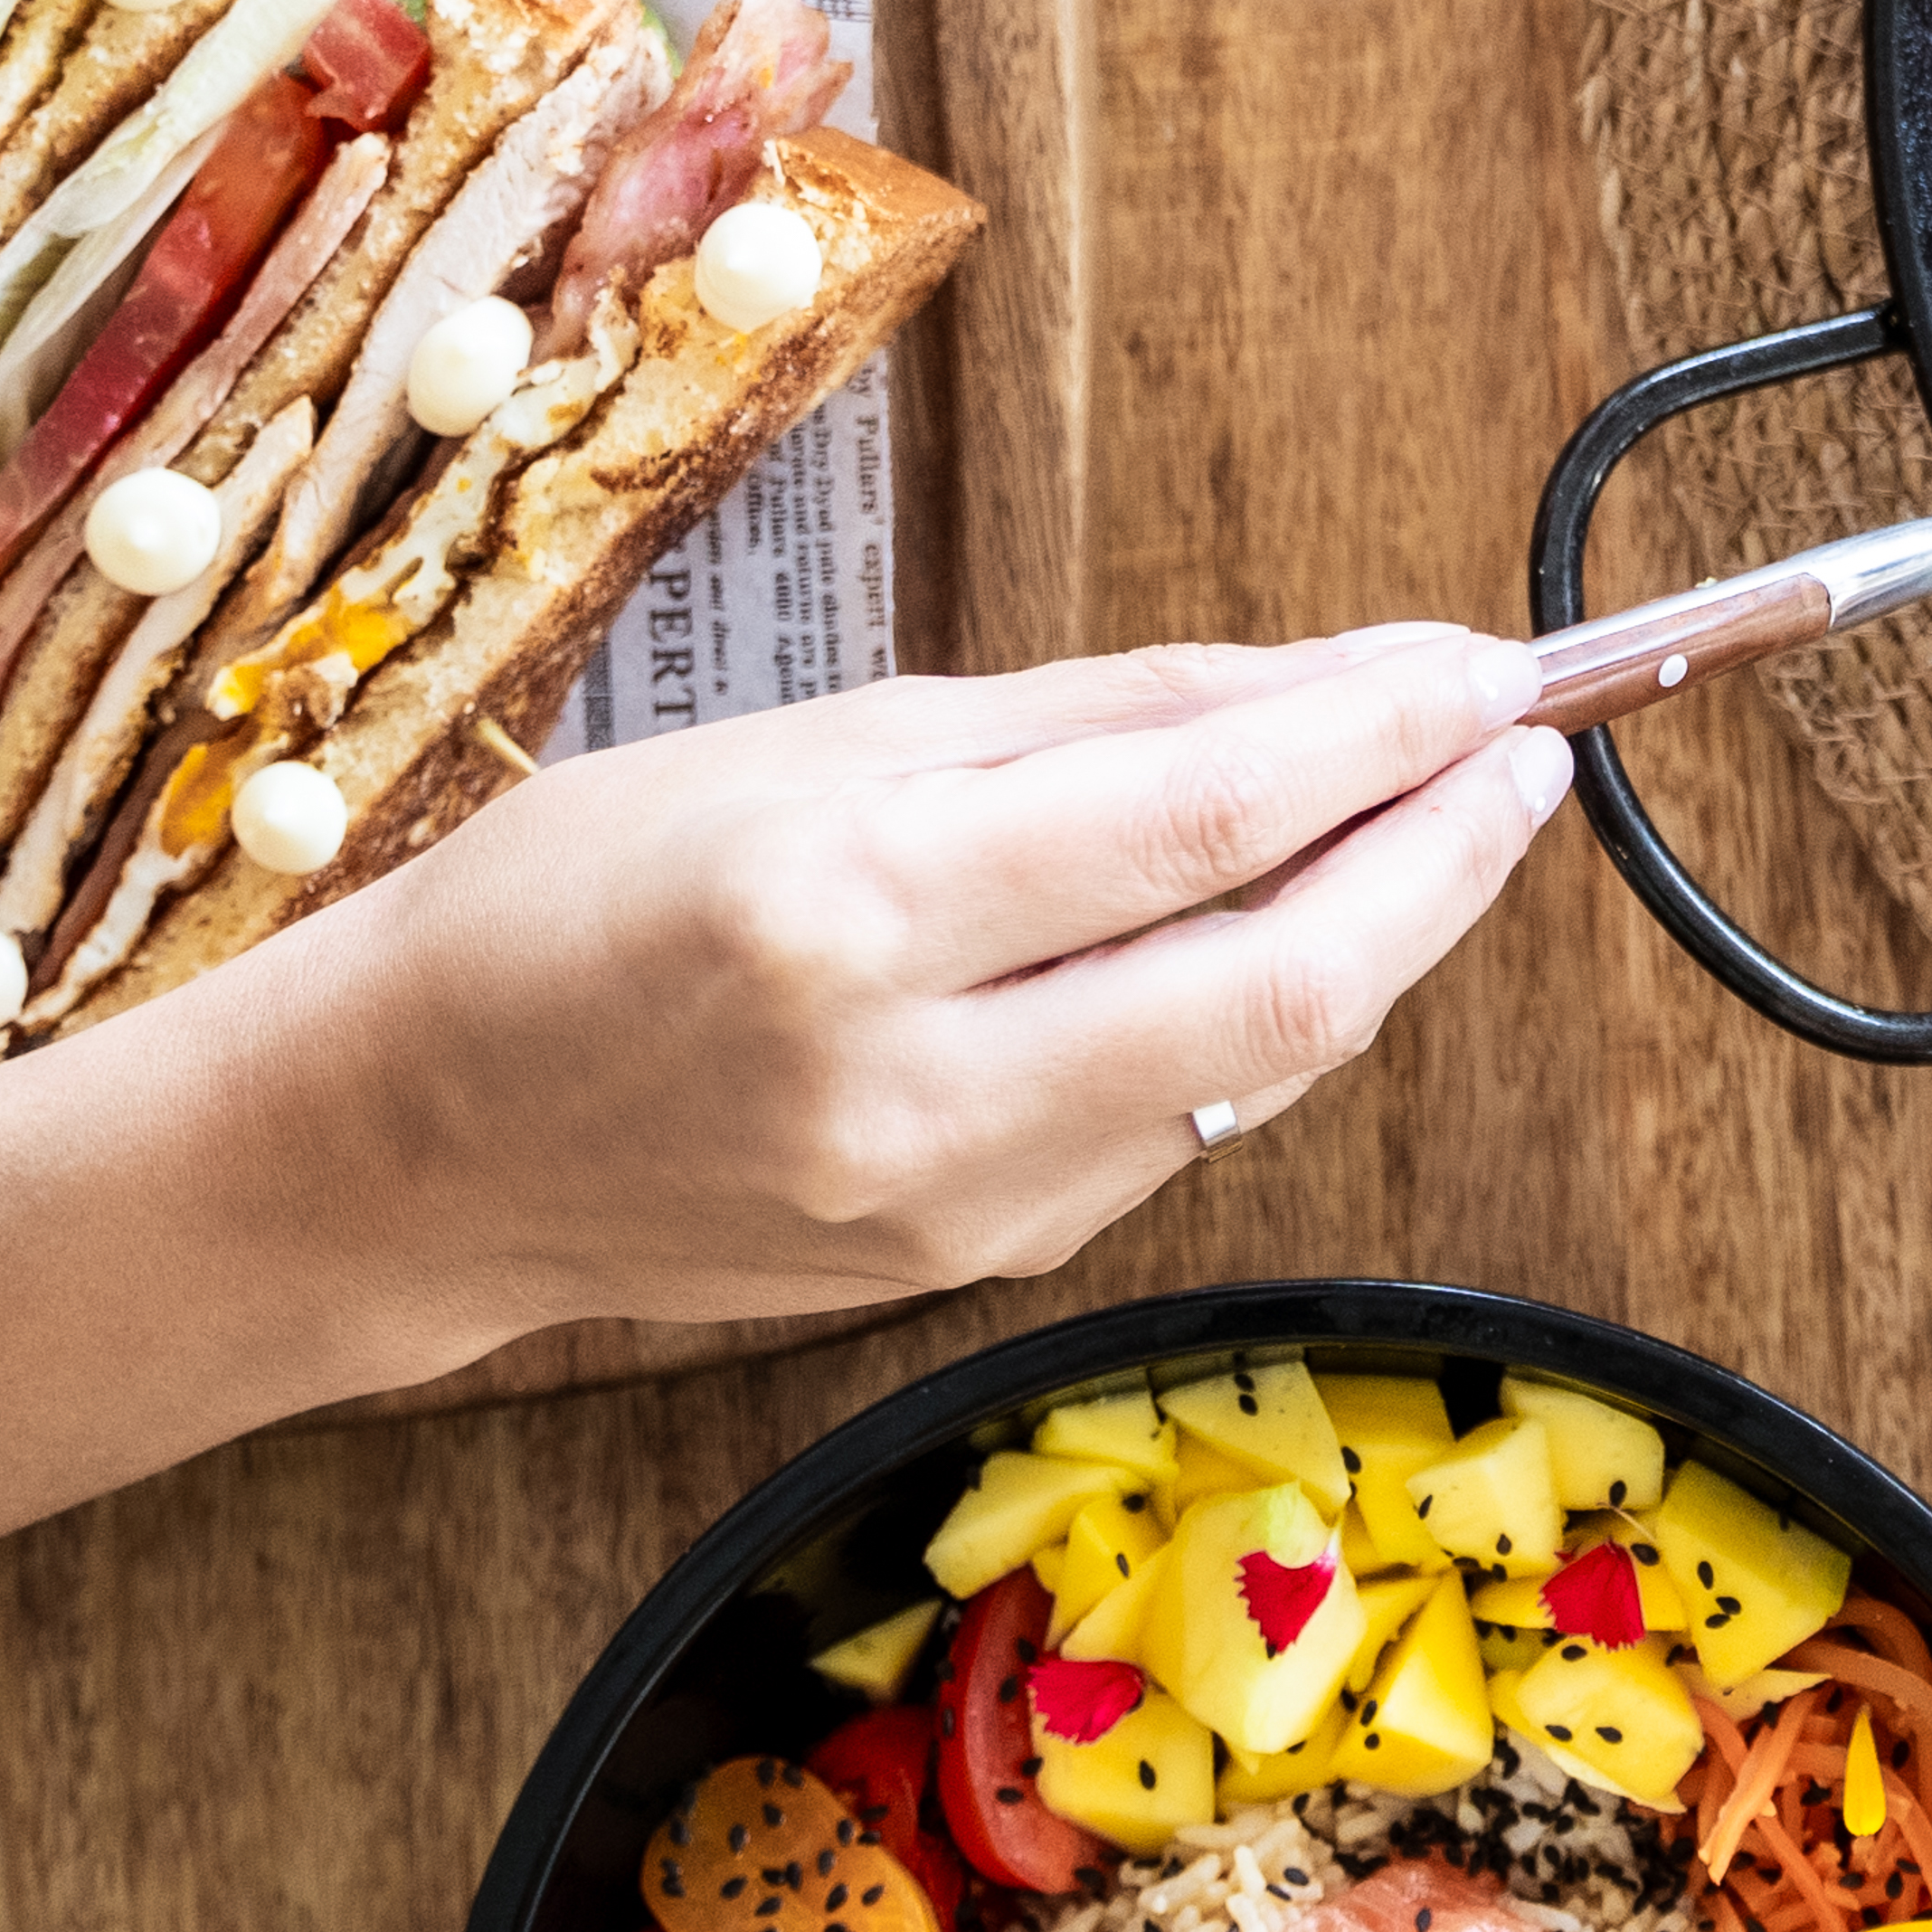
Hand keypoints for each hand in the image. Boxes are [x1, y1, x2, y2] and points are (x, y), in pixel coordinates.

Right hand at [245, 630, 1577, 1336]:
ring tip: (1442, 815)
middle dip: (1443, 856)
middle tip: (1521, 751)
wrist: (410, 1146)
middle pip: (1286, 978)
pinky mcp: (973, 1263)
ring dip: (1381, 935)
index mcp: (850, 907)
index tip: (1486, 668)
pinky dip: (1261, 1019)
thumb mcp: (825, 745)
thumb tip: (1319, 683)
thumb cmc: (581, 902)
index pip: (1208, 815)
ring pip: (1259, 1065)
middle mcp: (913, 1078)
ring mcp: (951, 1199)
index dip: (1385, 732)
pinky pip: (1177, 1123)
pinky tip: (1290, 928)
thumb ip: (1093, 725)